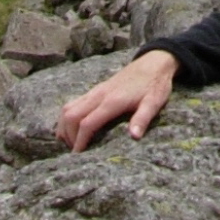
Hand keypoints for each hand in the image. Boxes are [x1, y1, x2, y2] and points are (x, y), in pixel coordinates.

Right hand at [55, 49, 179, 151]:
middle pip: (71, 115)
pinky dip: (67, 117)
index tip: (77, 156)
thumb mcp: (154, 103)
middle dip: (68, 135)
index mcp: (112, 101)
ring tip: (71, 142)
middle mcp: (99, 95)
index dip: (79, 141)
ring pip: (68, 108)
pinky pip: (73, 103)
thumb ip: (142, 119)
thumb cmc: (155, 84)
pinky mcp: (96, 90)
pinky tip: (73, 128)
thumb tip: (134, 137)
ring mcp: (95, 91)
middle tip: (75, 152)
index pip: (87, 123)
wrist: (153, 62)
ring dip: (65, 126)